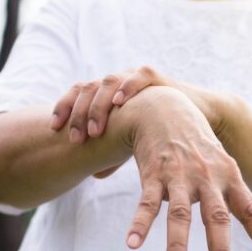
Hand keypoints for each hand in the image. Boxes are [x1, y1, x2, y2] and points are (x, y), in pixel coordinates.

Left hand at [49, 66, 229, 144]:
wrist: (197, 121)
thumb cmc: (162, 135)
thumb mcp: (133, 145)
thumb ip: (114, 154)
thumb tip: (95, 174)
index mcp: (105, 96)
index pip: (76, 95)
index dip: (63, 109)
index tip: (54, 129)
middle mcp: (116, 83)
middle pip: (87, 88)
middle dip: (78, 113)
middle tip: (77, 138)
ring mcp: (134, 77)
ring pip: (108, 81)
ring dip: (99, 105)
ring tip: (95, 129)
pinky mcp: (157, 77)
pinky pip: (138, 76)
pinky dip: (128, 87)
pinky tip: (120, 102)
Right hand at [122, 87, 251, 250]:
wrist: (165, 107)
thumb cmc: (198, 145)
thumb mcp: (223, 165)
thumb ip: (234, 196)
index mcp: (229, 176)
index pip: (249, 209)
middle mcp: (207, 177)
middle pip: (216, 216)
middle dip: (219, 247)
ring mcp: (180, 176)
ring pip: (180, 214)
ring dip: (177, 243)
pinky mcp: (154, 174)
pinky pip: (147, 203)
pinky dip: (140, 224)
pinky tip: (132, 243)